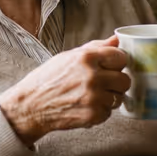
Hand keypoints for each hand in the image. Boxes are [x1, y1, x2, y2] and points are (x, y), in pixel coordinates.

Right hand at [0, 36, 129, 145]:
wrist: (31, 105)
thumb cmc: (48, 79)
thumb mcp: (69, 56)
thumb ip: (96, 48)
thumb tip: (117, 40)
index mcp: (87, 58)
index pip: (121, 57)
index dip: (117, 63)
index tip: (111, 66)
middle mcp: (92, 76)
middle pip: (125, 80)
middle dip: (116, 82)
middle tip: (102, 83)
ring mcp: (94, 97)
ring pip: (119, 97)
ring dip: (108, 97)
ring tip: (91, 95)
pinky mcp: (93, 115)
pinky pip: (109, 112)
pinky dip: (100, 111)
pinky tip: (85, 106)